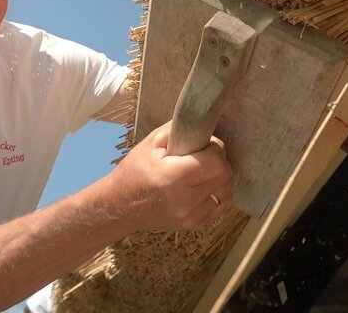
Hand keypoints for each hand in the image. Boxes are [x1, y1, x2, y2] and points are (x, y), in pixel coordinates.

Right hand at [106, 121, 232, 231]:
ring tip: (202, 172)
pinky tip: (203, 186)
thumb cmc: (134, 170)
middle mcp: (185, 200)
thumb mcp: (151, 143)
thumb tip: (203, 124)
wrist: (120, 205)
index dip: (215, 148)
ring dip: (220, 178)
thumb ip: (179, 130)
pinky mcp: (195, 224)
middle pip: (225, 175)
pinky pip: (221, 205)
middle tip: (203, 156)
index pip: (216, 162)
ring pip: (226, 191)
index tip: (204, 144)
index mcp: (173, 177)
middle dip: (219, 161)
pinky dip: (217, 192)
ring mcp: (191, 216)